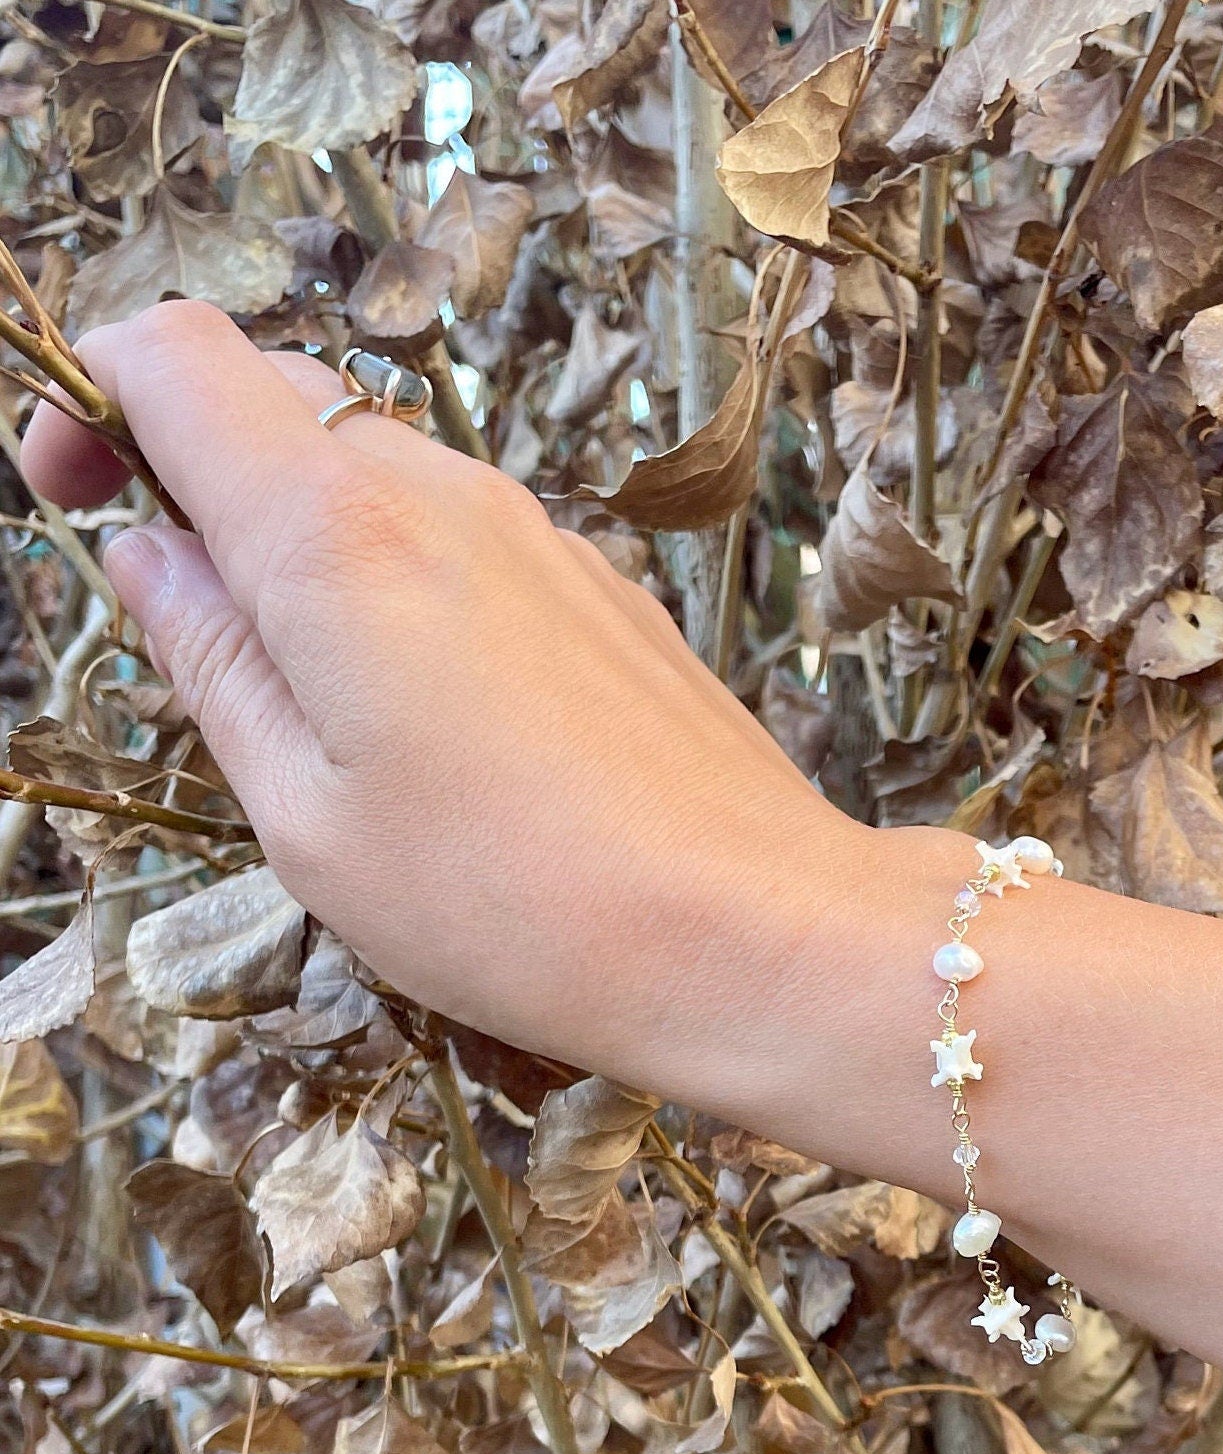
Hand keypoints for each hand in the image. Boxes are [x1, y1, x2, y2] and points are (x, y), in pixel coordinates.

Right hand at [22, 300, 889, 1107]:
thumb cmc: (518, 905)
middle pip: (277, 405)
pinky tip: (435, 719)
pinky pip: (464, 540)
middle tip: (188, 622)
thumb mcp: (308, 818)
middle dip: (196, 478)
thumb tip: (146, 555)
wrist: (751, 930)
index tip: (71, 490)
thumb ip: (211, 663)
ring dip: (308, 545)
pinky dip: (404, 585)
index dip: (94, 393)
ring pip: (376, 476)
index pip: (178, 352)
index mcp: (338, 536)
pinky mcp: (599, 587)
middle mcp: (444, 496)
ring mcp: (538, 533)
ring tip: (324, 706)